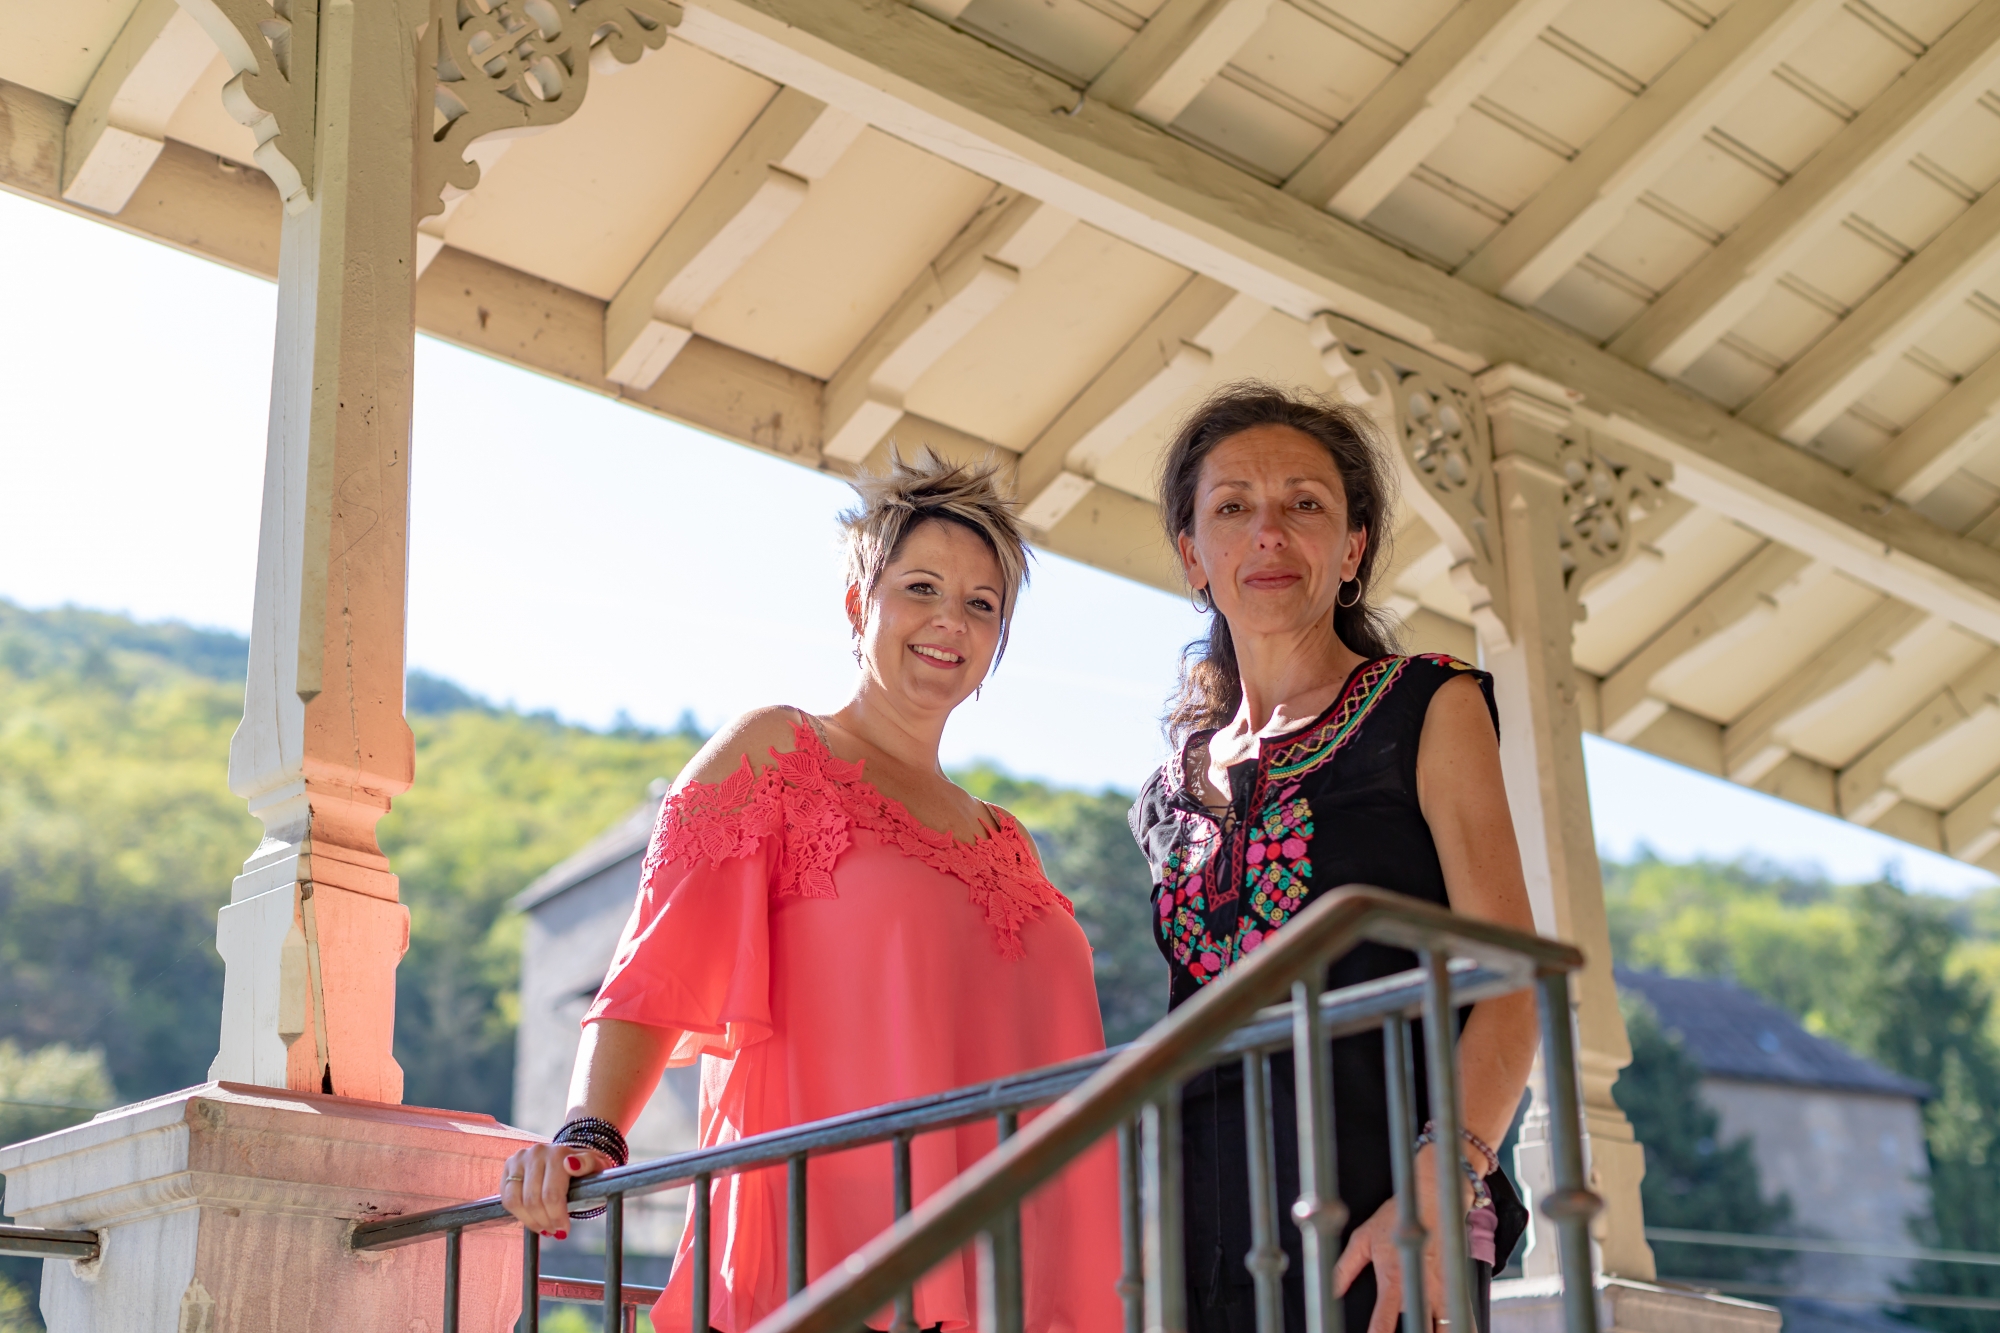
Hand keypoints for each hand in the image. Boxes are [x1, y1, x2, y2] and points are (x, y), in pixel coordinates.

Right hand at [500, 1142, 613, 1236]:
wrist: (568, 1158)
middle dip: (545, 1222)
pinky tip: (531, 1219)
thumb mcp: (596, 1167)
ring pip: (516, 1201)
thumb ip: (588, 1164)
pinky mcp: (508, 1167)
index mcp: (559, 1153)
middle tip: (555, 1231)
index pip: (551, 1194)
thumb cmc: (584, 1169)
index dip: (557, 1217)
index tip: (564, 1231)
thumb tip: (571, 1164)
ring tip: (543, 1227)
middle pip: (533, 1201)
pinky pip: (507, 1199)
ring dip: (530, 1221)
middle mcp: (537, 1153)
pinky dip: (518, 1214)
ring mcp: (520, 1158)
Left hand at [1332, 1145, 1466, 1332]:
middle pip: (1420, 1330)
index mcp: (1394, 1279)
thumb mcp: (1362, 1239)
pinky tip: (1448, 1330)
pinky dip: (1458, 1327)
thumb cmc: (1396, 1218)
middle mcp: (1420, 1288)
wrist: (1433, 1199)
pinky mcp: (1455, 1287)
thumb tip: (1330, 1291)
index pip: (1384, 1319)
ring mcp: (1441, 1290)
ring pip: (1446, 1328)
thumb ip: (1345, 1269)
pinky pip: (1461, 1316)